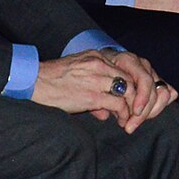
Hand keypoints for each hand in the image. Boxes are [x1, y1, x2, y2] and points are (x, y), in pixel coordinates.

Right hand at [30, 49, 176, 132]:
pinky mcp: (92, 94)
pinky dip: (124, 115)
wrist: (34, 82)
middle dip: (145, 97)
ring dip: (136, 109)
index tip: (144, 99)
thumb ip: (97, 89)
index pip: (133, 67)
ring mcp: (98, 77)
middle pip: (138, 77)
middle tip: (142, 113)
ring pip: (132, 91)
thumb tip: (106, 113)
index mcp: (100, 56)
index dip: (143, 84)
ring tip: (132, 120)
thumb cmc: (54, 83)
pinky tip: (122, 122)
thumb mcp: (79, 77)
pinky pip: (119, 104)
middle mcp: (102, 63)